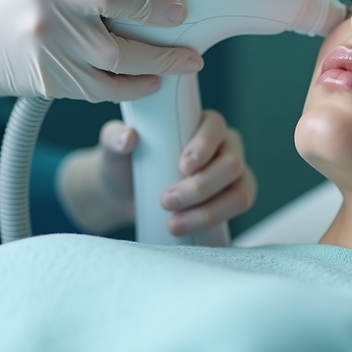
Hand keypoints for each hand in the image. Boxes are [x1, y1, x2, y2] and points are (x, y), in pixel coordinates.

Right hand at [0, 0, 202, 147]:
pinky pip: (101, 92)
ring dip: (153, 75)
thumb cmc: (0, 2)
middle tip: (194, 53)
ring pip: (116, 76)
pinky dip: (129, 90)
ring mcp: (54, 63)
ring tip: (181, 67)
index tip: (177, 10)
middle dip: (164, 52)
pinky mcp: (55, 87)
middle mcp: (54, 29)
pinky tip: (150, 82)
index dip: (150, 3)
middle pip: (121, 46)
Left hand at [59, 110, 255, 234]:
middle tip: (166, 201)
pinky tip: (190, 227)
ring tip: (174, 224)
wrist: (123, 196)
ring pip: (239, 190)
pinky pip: (238, 207)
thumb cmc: (123, 164)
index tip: (184, 166)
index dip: (205, 145)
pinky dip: (216, 220)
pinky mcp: (231, 197)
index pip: (214, 126)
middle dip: (201, 187)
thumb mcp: (112, 149)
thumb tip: (127, 137)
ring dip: (209, 211)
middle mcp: (222, 145)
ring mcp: (232, 174)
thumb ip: (113, 138)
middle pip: (231, 163)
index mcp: (199, 123)